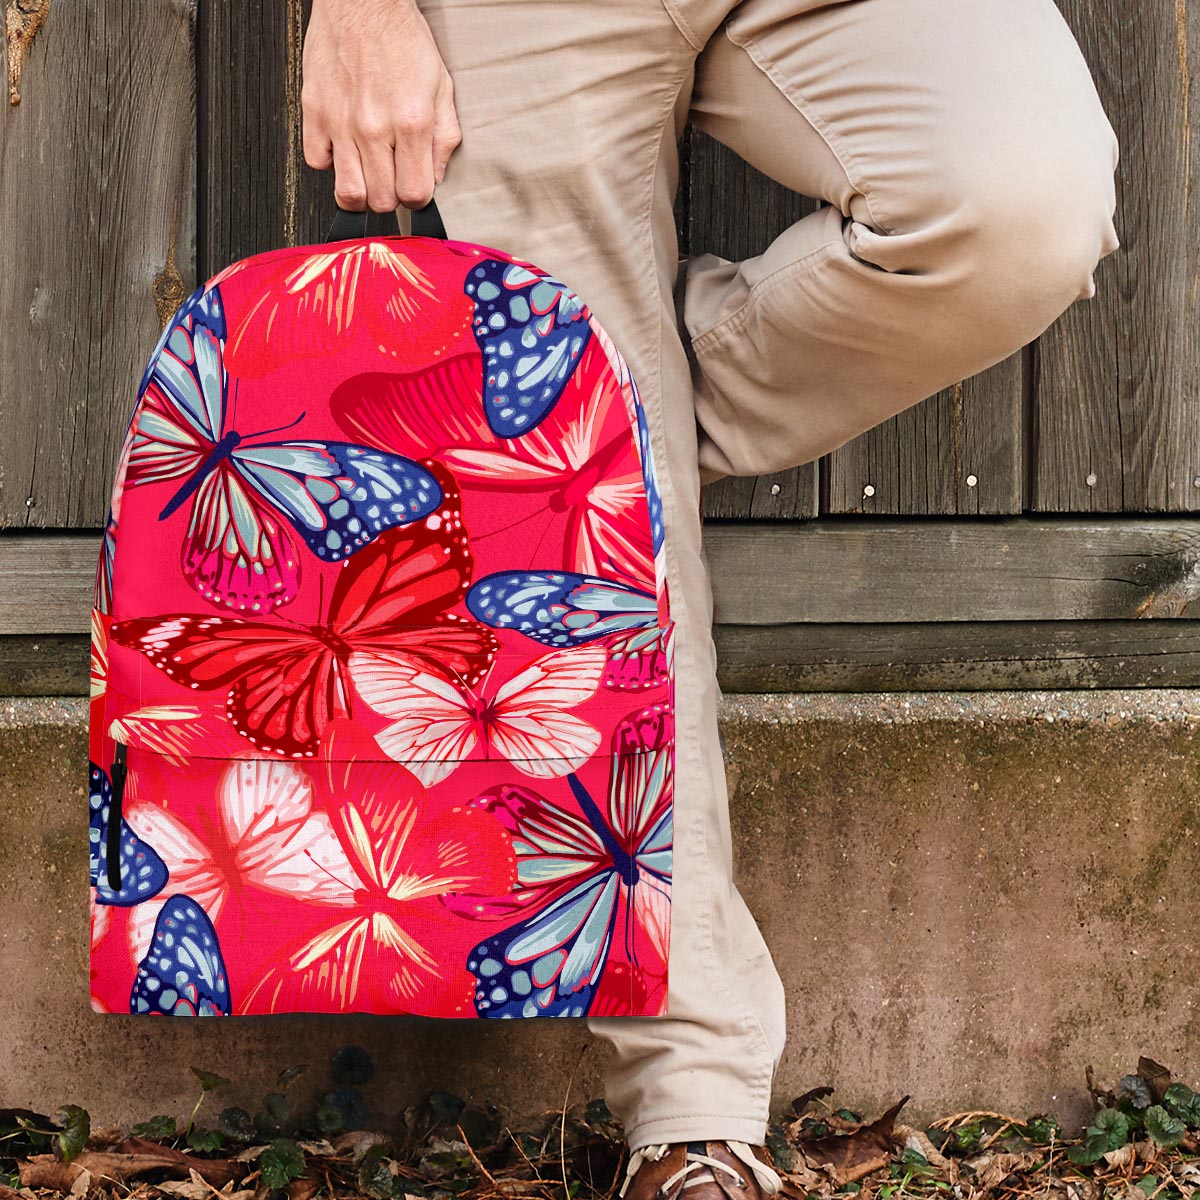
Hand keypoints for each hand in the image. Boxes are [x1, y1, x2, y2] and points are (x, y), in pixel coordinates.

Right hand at [301, 0, 461, 211]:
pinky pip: (316, 162)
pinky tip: (344, 149)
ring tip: (368, 176)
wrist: (362, 1)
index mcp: (411, 123)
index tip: (415, 188)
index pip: (414, 194)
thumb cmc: (401, 39)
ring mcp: (341, 122)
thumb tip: (437, 176)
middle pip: (381, 201)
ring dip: (361, 192)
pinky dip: (330, 163)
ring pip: (348, 192)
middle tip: (392, 179)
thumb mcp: (441, 87)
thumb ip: (445, 137)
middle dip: (390, 197)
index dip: (417, 199)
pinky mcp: (314, 111)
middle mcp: (374, 127)